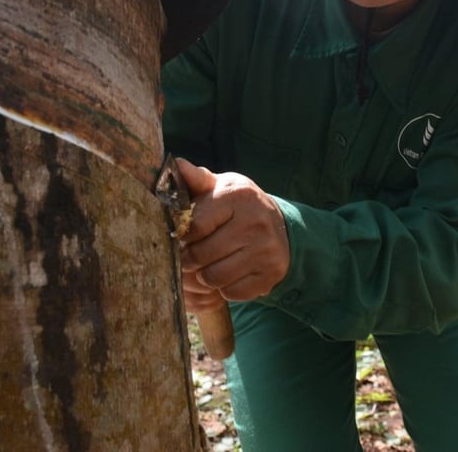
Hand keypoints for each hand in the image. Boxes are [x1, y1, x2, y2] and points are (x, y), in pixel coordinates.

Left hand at [174, 158, 290, 308]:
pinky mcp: (271, 274)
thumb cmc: (241, 206)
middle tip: (190, 256)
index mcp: (238, 196)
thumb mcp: (223, 187)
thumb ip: (197, 179)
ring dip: (205, 276)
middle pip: (201, 255)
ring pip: (214, 278)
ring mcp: (265, 251)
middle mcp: (255, 223)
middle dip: (189, 259)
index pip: (195, 224)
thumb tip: (175, 164)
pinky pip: (232, 293)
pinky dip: (224, 288)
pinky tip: (229, 274)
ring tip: (208, 265)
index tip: (182, 236)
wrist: (282, 228)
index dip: (182, 235)